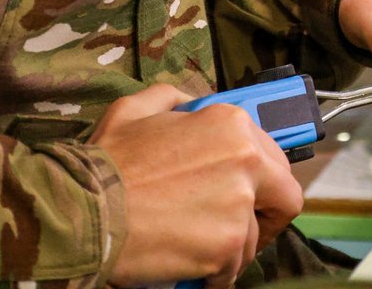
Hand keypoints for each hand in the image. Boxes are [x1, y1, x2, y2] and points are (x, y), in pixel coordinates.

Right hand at [91, 84, 302, 288]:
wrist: (85, 212)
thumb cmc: (108, 162)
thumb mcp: (138, 109)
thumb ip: (176, 100)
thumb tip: (193, 106)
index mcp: (231, 125)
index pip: (275, 156)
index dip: (263, 179)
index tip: (251, 193)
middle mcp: (246, 160)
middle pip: (286, 197)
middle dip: (265, 216)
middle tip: (239, 229)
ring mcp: (239, 205)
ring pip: (253, 238)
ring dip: (230, 247)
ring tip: (198, 246)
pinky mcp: (226, 247)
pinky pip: (232, 270)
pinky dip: (213, 274)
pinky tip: (190, 265)